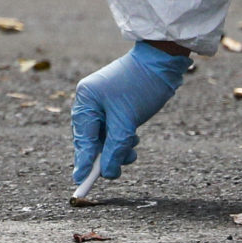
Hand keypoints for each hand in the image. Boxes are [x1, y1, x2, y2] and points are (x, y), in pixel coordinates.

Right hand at [70, 41, 192, 182]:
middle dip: (105, 155)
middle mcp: (90, 101)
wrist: (161, 61)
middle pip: (91, 139)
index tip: (80, 181)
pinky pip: (113, 129)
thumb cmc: (141, 86)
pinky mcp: (115, 105)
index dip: (83, 161)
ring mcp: (102, 102)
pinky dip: (122, 138)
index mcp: (86, 100)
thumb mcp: (127, 122)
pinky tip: (134, 137)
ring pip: (104, 136)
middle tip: (114, 171)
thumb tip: (108, 173)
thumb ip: (115, 148)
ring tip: (132, 151)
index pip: (83, 137)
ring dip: (118, 147)